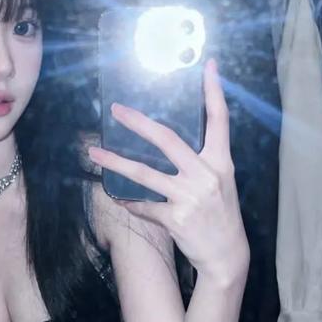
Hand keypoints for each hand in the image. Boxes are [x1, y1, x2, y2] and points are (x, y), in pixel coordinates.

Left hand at [88, 59, 248, 285]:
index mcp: (221, 162)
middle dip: (139, 122)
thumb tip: (173, 144)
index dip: (214, 91)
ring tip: (94, 152)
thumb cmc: (221, 216)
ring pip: (145, 174)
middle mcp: (206, 175)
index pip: (219, 120)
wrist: (227, 255)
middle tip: (116, 109)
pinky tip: (119, 199)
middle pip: (168, 140)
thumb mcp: (220, 183)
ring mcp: (190, 197)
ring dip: (115, 162)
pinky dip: (130, 203)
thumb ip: (202, 161)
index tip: (207, 65)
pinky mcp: (176, 218)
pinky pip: (144, 206)